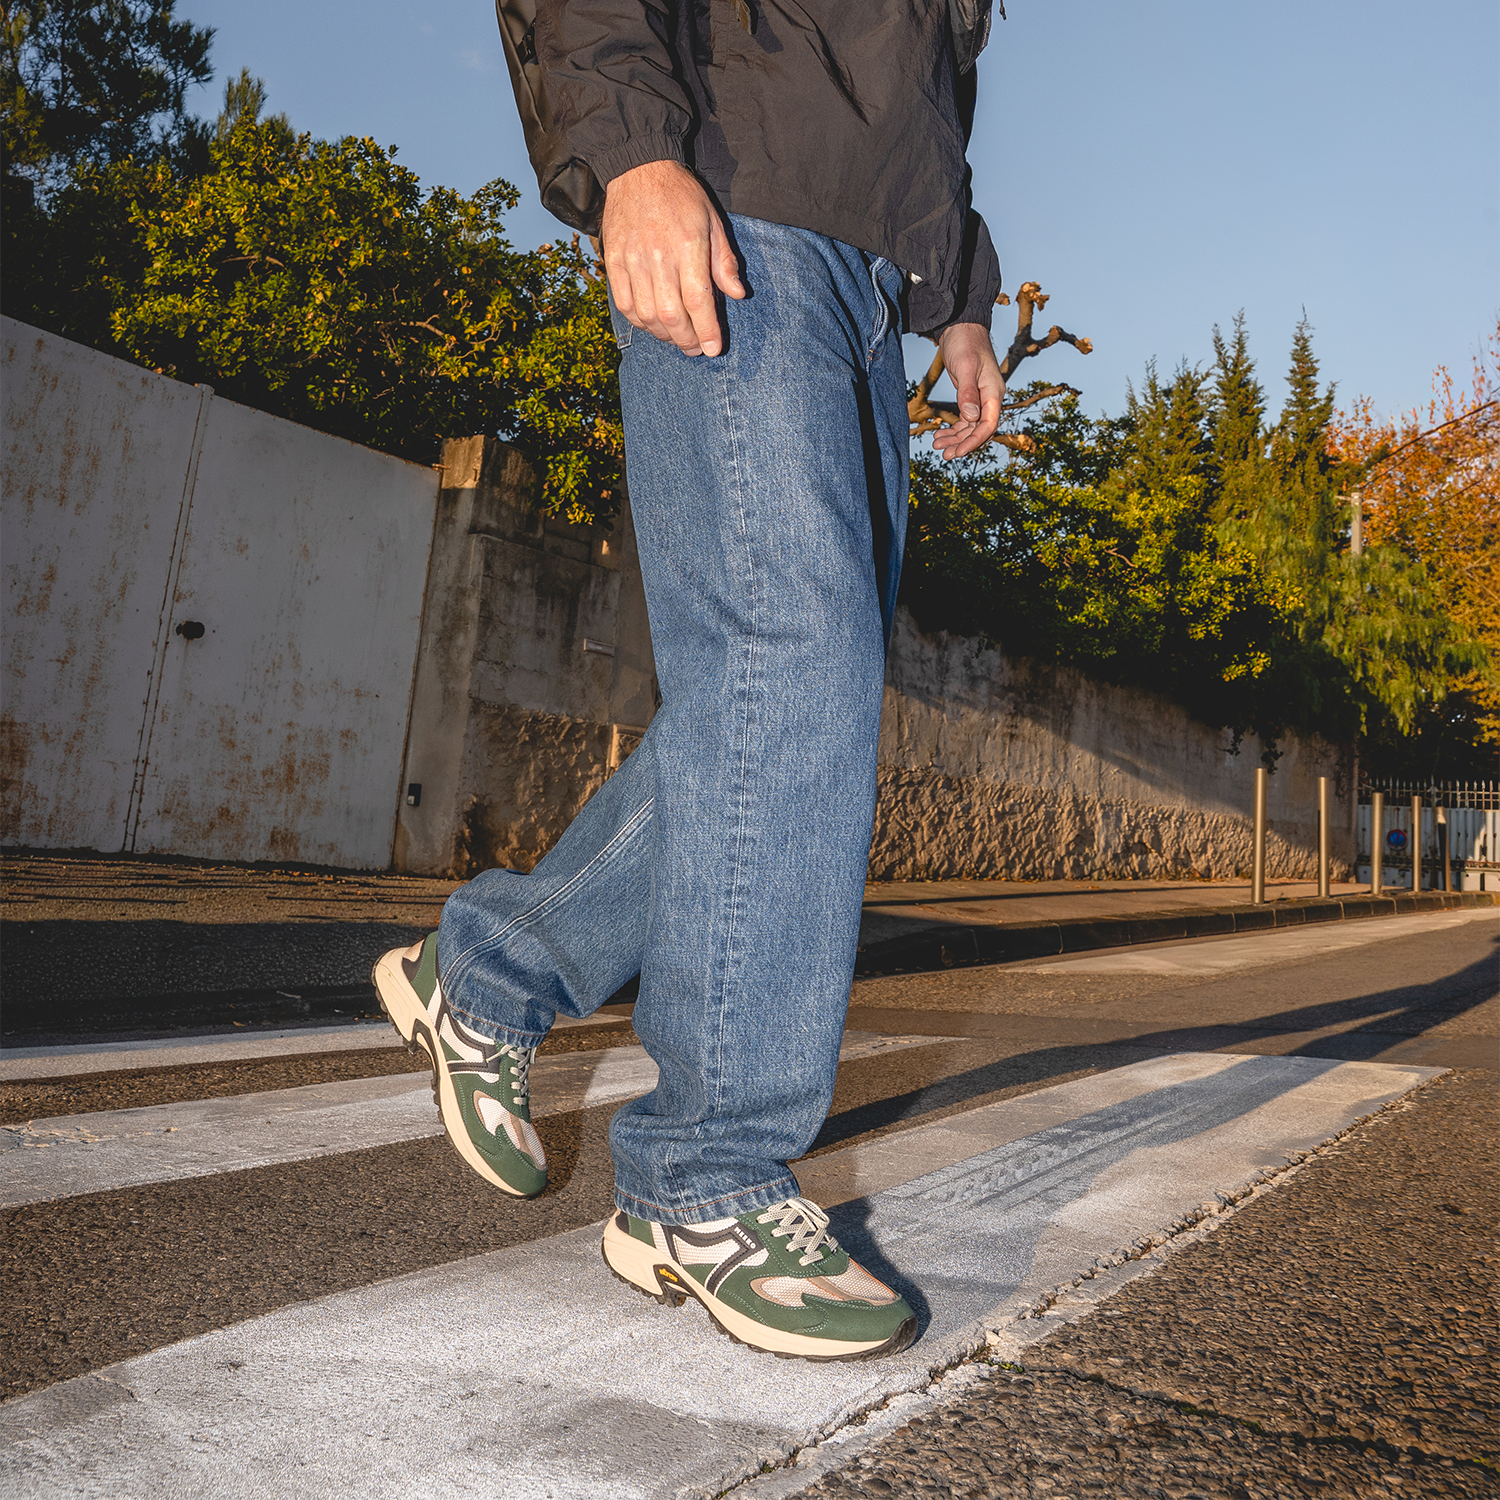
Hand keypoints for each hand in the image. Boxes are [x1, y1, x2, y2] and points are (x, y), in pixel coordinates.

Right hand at [600, 160, 745, 356]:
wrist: (638, 169)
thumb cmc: (681, 196)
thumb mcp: (713, 221)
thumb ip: (725, 261)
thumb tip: (737, 295)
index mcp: (688, 246)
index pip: (699, 301)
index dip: (707, 331)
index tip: (714, 349)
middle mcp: (659, 256)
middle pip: (672, 316)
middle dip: (687, 340)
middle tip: (697, 348)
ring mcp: (633, 260)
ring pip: (647, 316)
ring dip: (664, 335)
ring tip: (677, 337)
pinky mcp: (614, 261)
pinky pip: (625, 304)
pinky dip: (640, 322)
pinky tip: (653, 323)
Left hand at [932, 322, 1004, 459]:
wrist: (960, 327)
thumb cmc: (965, 342)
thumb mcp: (966, 367)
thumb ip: (968, 392)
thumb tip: (971, 417)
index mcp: (994, 392)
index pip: (988, 425)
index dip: (974, 441)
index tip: (959, 452)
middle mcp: (989, 398)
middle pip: (978, 430)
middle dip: (962, 444)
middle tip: (945, 455)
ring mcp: (980, 398)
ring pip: (969, 427)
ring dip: (955, 438)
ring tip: (937, 446)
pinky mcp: (969, 396)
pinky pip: (964, 419)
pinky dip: (953, 429)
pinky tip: (939, 435)